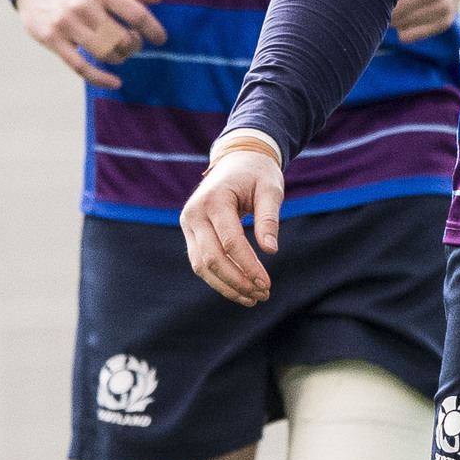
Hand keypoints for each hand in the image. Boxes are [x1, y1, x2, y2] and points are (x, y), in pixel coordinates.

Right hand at [16, 0, 166, 87]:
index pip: (136, 14)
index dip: (153, 29)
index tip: (160, 38)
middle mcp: (82, 5)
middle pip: (121, 38)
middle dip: (134, 44)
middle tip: (134, 41)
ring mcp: (66, 24)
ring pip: (103, 53)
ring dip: (120, 57)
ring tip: (121, 51)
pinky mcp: (52, 40)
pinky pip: (79, 66)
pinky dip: (100, 78)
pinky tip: (114, 82)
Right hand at [180, 143, 283, 306]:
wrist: (237, 160)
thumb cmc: (257, 174)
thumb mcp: (270, 189)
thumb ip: (269, 219)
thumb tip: (270, 251)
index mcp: (214, 199)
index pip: (230, 242)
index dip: (249, 266)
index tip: (266, 284)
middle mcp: (194, 213)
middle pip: (212, 258)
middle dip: (237, 281)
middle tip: (262, 295)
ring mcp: (188, 223)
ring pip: (201, 265)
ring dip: (226, 286)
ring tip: (252, 299)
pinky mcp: (190, 232)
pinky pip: (200, 261)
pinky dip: (218, 279)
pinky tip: (239, 289)